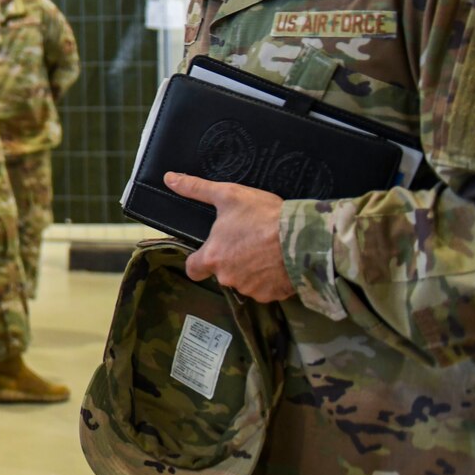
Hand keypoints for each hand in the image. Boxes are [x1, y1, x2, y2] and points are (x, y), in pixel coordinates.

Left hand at [168, 172, 294, 302]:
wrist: (304, 238)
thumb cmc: (263, 216)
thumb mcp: (228, 195)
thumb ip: (196, 189)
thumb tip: (169, 179)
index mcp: (212, 257)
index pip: (193, 269)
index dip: (199, 261)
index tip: (210, 251)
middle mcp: (228, 278)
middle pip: (222, 273)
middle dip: (231, 261)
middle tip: (247, 242)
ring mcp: (252, 289)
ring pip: (245, 281)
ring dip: (251, 270)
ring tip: (265, 249)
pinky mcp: (273, 295)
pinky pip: (266, 288)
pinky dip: (270, 278)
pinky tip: (278, 262)